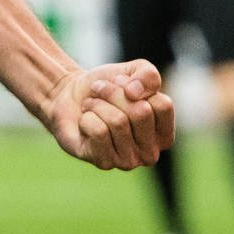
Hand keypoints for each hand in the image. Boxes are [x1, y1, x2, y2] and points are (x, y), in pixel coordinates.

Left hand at [44, 60, 173, 170]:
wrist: (69, 96)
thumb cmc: (107, 87)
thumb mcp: (132, 72)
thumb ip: (148, 75)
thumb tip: (134, 93)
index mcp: (164, 135)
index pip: (162, 105)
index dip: (135, 86)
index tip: (121, 84)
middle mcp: (150, 153)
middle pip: (141, 112)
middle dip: (114, 93)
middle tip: (100, 92)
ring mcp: (128, 162)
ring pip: (118, 121)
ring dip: (98, 104)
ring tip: (91, 106)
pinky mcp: (104, 162)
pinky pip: (98, 131)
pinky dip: (87, 117)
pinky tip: (85, 121)